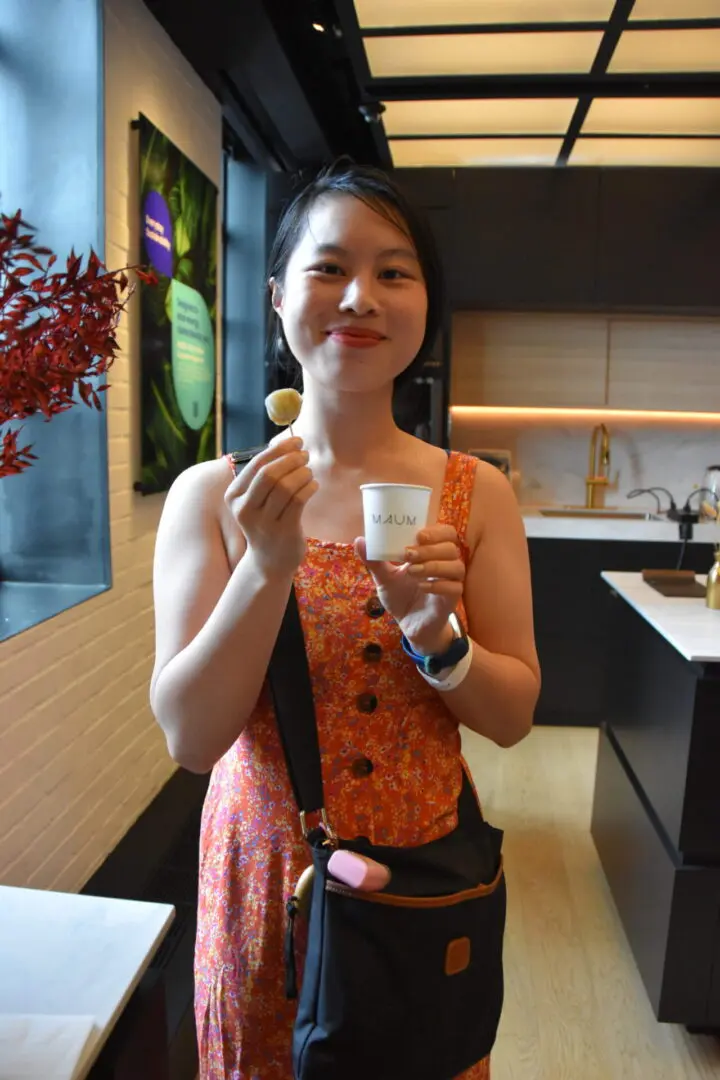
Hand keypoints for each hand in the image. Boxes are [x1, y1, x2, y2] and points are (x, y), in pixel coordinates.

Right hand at [225, 439, 317, 576]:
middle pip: (269, 475)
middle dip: (290, 460)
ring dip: (302, 473)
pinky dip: (309, 487)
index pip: (256, 465)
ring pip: (285, 487)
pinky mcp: (283, 531)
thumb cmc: (267, 520)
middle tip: (305, 455)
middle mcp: (245, 509)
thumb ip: (265, 474)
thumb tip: (289, 443)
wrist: (270, 560)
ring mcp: (263, 523)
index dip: (279, 449)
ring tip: (309, 472)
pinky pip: (298, 501)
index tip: (297, 440)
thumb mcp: (257, 499)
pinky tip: (313, 485)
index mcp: (234, 496)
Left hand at [355, 524, 464, 654]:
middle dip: (430, 548)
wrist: (408, 624)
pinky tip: (422, 587)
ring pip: (456, 565)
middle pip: (451, 546)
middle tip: (409, 554)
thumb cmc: (401, 597)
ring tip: (412, 571)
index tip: (417, 535)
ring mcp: (451, 581)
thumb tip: (359, 540)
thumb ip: (374, 561)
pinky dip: (439, 585)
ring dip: (434, 566)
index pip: (445, 533)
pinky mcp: (452, 599)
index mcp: (431, 553)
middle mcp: (444, 564)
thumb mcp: (384, 578)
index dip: (435, 531)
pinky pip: (455, 587)